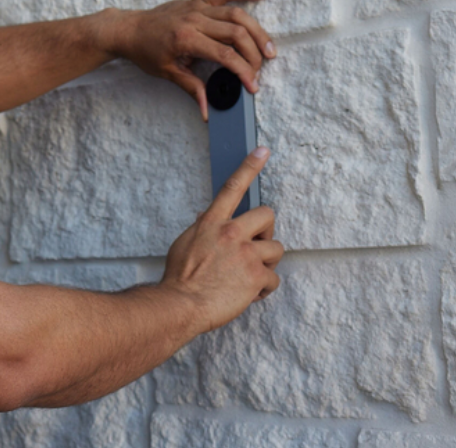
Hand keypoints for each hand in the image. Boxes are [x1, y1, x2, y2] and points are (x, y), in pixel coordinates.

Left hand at [110, 0, 274, 120]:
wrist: (128, 30)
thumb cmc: (145, 52)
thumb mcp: (167, 73)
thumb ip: (191, 88)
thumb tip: (207, 111)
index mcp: (186, 39)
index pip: (225, 55)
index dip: (243, 71)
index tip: (252, 86)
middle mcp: (194, 20)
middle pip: (236, 34)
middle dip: (253, 54)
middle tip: (260, 70)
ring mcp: (197, 8)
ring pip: (236, 14)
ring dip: (257, 31)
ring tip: (269, 49)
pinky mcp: (197, 1)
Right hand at [160, 147, 282, 333]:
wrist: (180, 304)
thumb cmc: (179, 277)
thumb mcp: (185, 243)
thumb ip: (201, 228)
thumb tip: (206, 214)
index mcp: (212, 222)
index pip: (232, 187)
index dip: (249, 166)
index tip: (262, 151)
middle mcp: (231, 232)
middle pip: (267, 215)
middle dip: (266, 232)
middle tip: (256, 247)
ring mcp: (245, 254)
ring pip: (276, 248)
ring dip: (267, 263)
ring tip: (250, 276)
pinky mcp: (256, 276)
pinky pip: (274, 279)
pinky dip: (264, 289)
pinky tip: (249, 295)